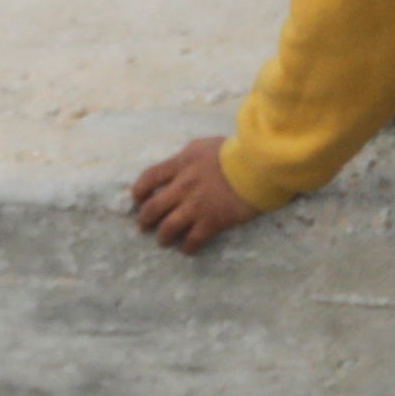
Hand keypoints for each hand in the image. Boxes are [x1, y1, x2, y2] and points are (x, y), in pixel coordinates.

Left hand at [129, 136, 251, 254]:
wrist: (256, 166)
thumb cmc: (234, 152)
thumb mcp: (205, 145)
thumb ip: (189, 155)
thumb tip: (180, 162)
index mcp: (180, 164)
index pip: (149, 178)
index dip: (139, 191)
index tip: (138, 199)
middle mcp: (183, 186)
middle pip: (153, 207)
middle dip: (145, 220)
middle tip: (144, 226)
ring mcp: (196, 206)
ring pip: (167, 228)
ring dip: (163, 237)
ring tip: (164, 241)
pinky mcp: (211, 222)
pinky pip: (192, 241)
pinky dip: (187, 248)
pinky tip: (187, 249)